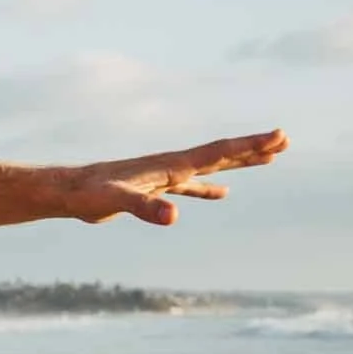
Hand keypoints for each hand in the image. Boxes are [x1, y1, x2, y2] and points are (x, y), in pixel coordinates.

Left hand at [61, 129, 286, 225]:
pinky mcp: (154, 190)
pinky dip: (209, 188)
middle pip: (222, 154)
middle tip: (285, 140)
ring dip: (239, 163)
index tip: (278, 136)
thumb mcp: (117, 201)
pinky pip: (192, 186)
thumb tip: (173, 217)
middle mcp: (172, 166)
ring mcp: (165, 177)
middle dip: (253, 148)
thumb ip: (145, 208)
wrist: (67, 192)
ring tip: (267, 159)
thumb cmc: (90, 194)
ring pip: (211, 167)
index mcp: (171, 165)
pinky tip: (222, 193)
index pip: (218, 152)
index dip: (249, 146)